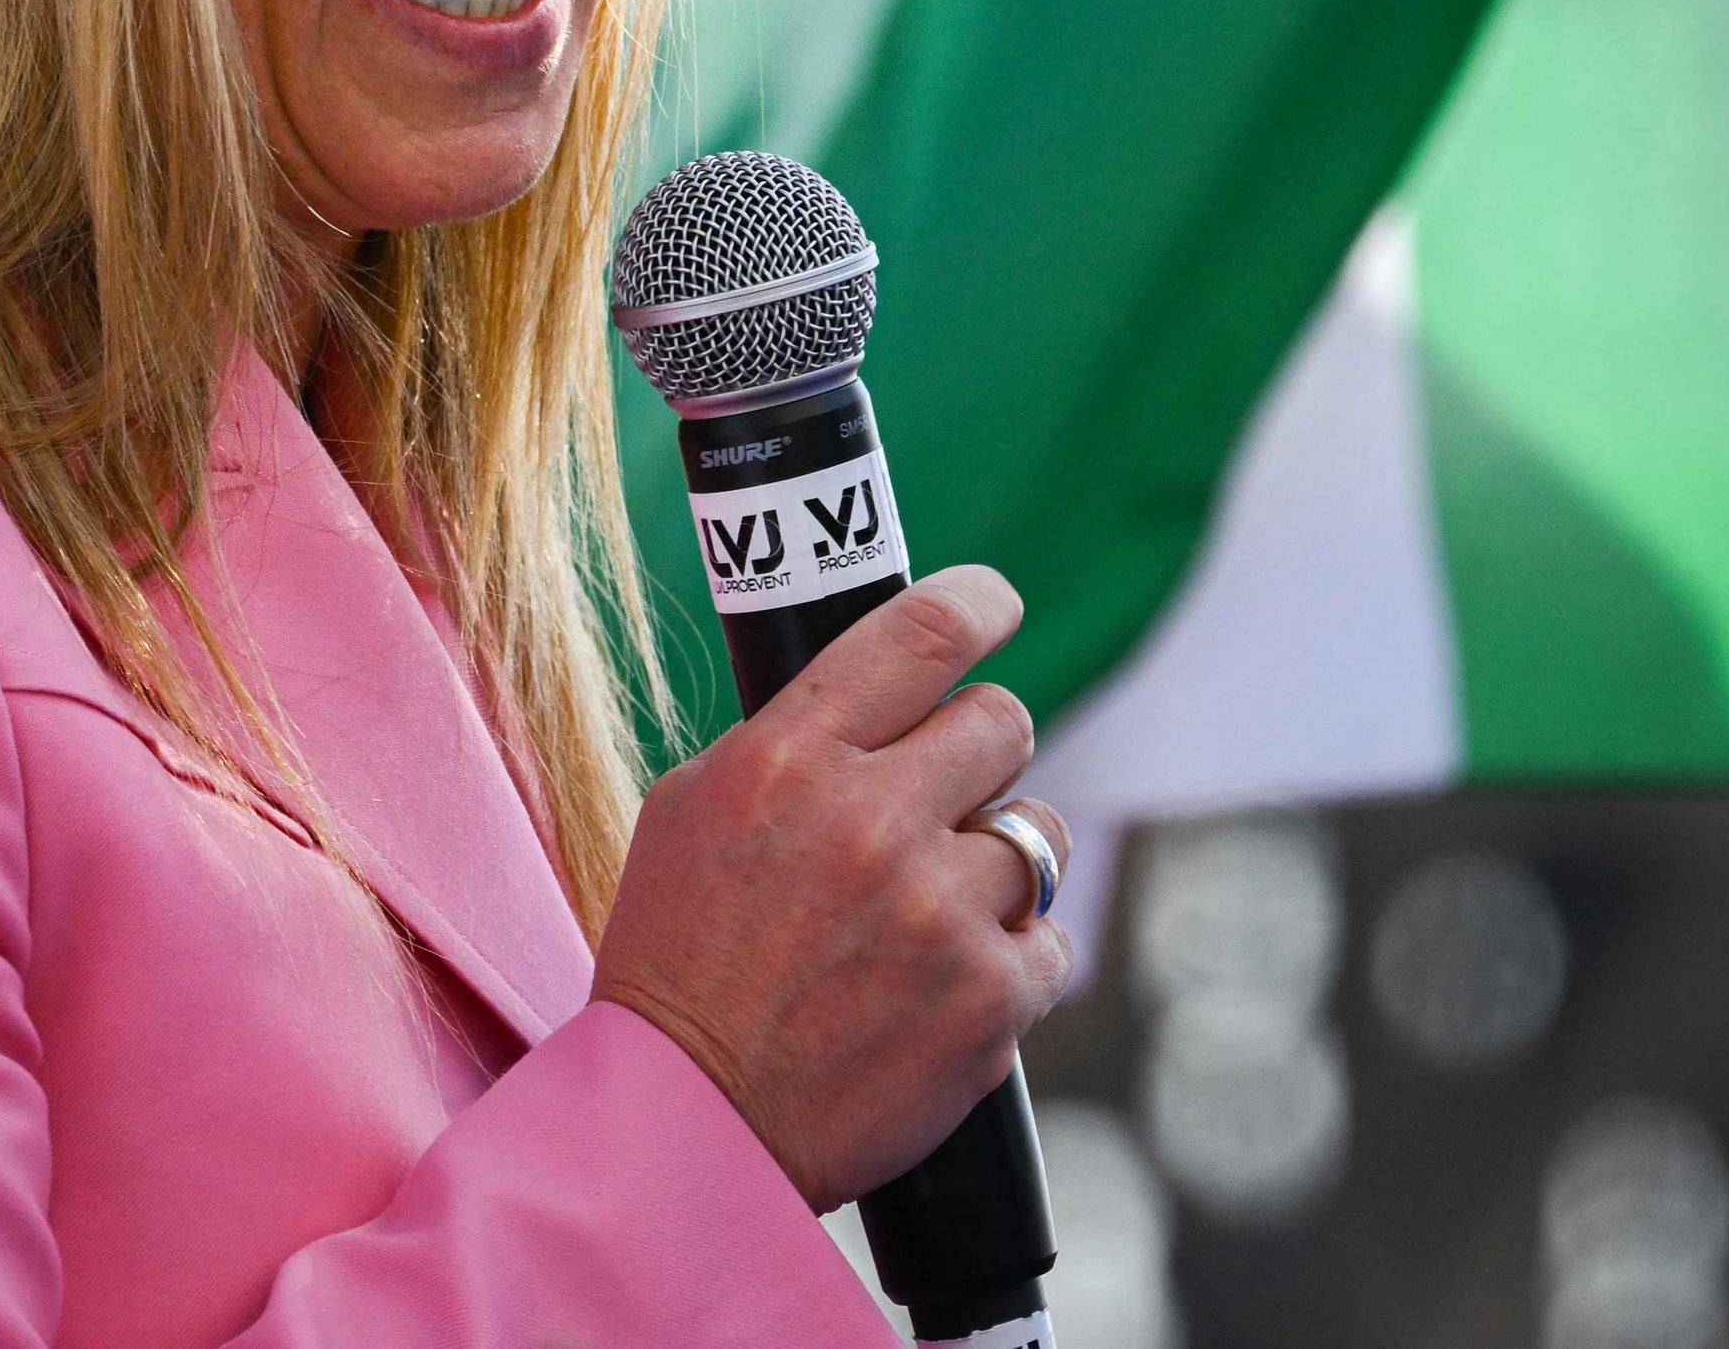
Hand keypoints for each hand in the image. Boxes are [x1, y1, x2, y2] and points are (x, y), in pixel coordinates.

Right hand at [589, 564, 1073, 1208]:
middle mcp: (870, 820)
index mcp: (789, 757)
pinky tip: (941, 987)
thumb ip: (793, 741)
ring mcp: (939, 912)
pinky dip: (1008, 962)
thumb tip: (887, 694)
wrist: (692, 1123)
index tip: (995, 604)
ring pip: (1036, 835)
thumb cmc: (680, 959)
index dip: (978, 604)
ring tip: (926, 917)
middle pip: (1003, 722)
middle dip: (978, 755)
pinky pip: (1048, 939)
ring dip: (994, 867)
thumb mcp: (693, 809)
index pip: (922, 633)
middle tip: (938, 802)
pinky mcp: (990, 999)